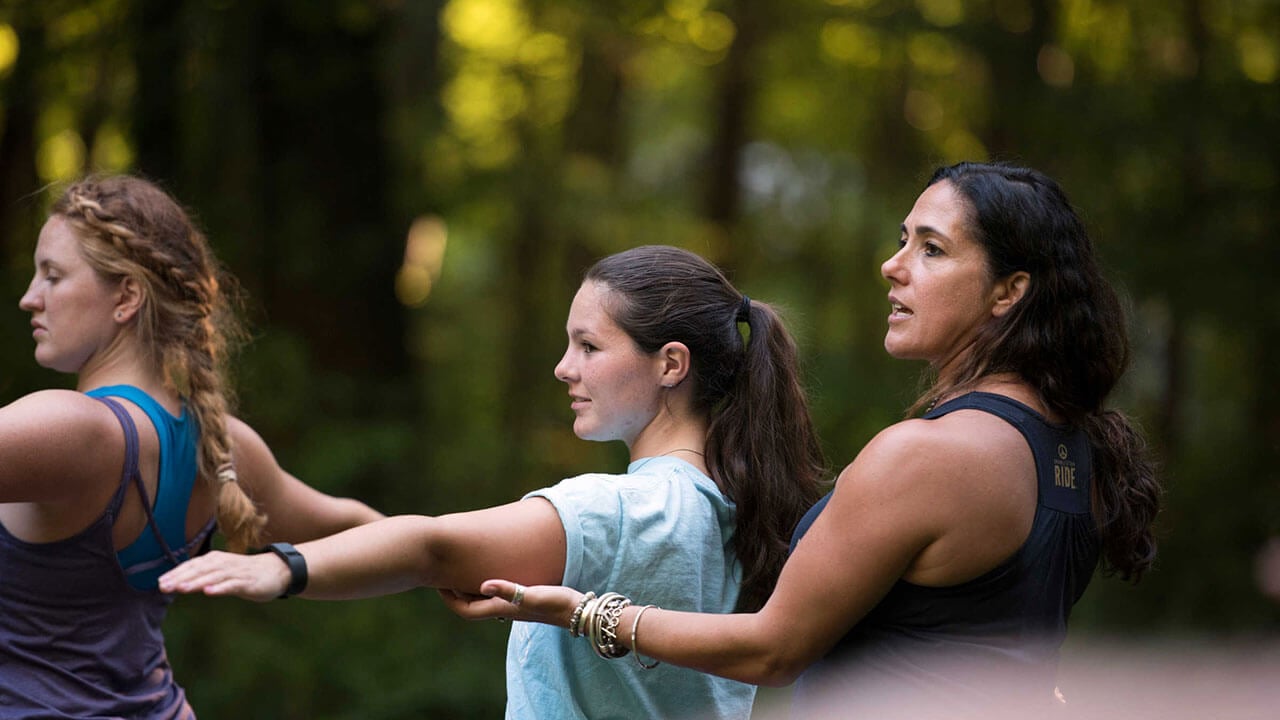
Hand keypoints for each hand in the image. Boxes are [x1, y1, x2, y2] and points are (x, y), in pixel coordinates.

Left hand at [158, 550, 289, 601]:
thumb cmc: (246, 573)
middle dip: (181, 577)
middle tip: (163, 587)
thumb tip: (179, 582)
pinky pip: (232, 584)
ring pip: (213, 576)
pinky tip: (209, 592)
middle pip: (199, 570)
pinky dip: (220, 587)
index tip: (159, 583)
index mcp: (216, 560)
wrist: (277, 571)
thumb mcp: (223, 572)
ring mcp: (236, 572)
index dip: (175, 573)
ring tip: (181, 588)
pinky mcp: (247, 582)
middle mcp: (223, 563)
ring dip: (197, 582)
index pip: (192, 566)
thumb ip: (204, 576)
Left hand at [438, 579, 583, 627]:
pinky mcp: (524, 600)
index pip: (466, 609)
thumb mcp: (534, 595)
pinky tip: (493, 571)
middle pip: (470, 605)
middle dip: (454, 591)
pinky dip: (487, 584)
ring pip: (483, 599)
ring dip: (469, 587)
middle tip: (443, 572)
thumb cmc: (558, 603)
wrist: (580, 613)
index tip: (437, 582)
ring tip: (461, 569)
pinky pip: (497, 593)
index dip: (449, 598)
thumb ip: (509, 591)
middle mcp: (504, 610)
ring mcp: (514, 606)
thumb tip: (483, 585)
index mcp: (501, 609)